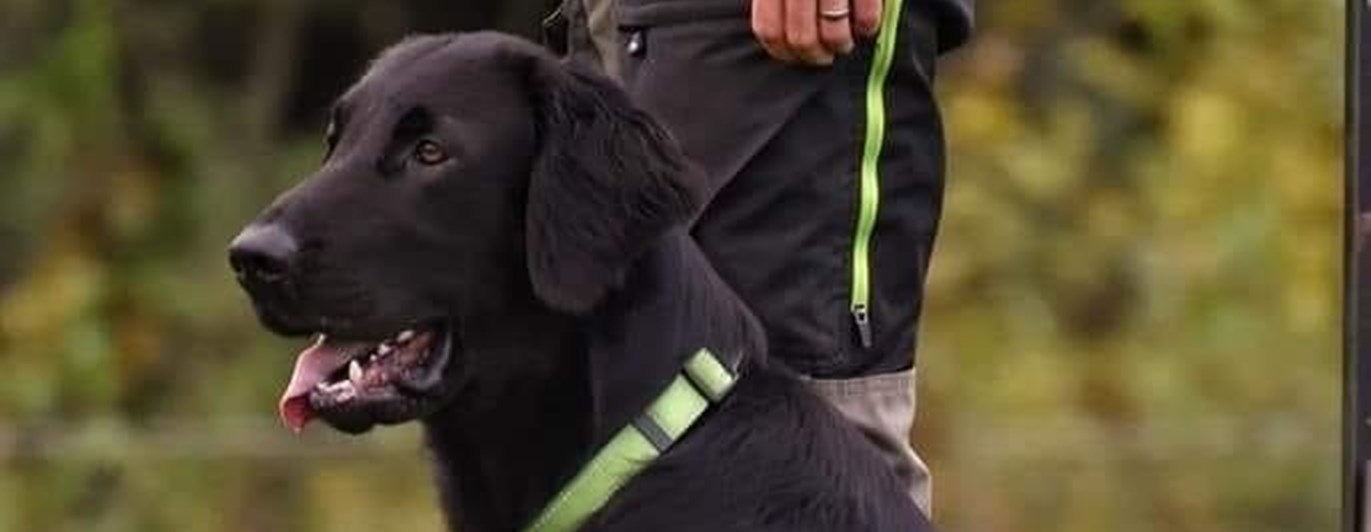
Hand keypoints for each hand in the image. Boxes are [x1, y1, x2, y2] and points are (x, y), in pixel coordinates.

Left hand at [751, 0, 882, 65]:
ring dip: (841, 44)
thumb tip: (775, 35)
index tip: (792, 55)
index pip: (769, 31)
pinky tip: (865, 25)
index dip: (781, 51)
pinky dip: (867, 27)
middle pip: (802, 39)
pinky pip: (867, 18)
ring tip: (844, 41)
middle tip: (824, 54)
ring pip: (834, 34)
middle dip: (815, 55)